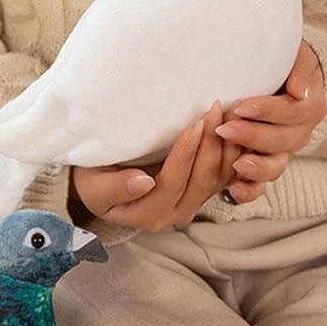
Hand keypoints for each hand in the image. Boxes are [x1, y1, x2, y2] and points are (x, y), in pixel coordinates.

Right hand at [69, 101, 242, 231]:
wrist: (99, 184)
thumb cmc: (93, 181)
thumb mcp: (94, 186)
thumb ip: (116, 188)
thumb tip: (143, 182)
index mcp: (149, 215)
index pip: (173, 184)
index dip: (185, 155)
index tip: (193, 126)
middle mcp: (175, 214)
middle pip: (201, 181)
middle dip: (211, 145)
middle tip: (214, 110)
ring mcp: (191, 204)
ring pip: (218, 178)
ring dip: (226, 146)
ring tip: (227, 114)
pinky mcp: (201, 192)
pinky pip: (224, 175)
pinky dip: (231, 151)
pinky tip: (233, 127)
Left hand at [214, 40, 326, 202]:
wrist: (269, 76)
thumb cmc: (278, 63)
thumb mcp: (293, 55)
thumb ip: (300, 69)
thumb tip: (301, 91)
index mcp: (308, 107)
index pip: (292, 112)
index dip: (267, 111)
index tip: (241, 106)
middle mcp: (297, 134)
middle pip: (281, 141)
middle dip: (252, 136)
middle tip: (224, 129)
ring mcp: (279, 154)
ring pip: (274, 167)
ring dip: (256, 168)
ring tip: (236, 164)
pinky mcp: (260, 168)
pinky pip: (259, 187)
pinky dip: (249, 191)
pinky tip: (232, 191)